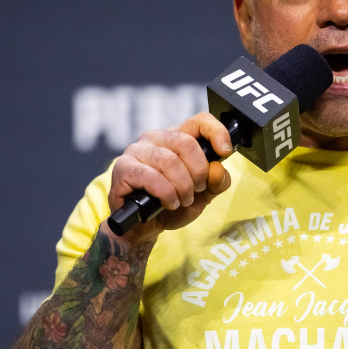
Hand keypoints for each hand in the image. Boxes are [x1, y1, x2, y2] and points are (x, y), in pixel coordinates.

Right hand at [105, 112, 233, 243]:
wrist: (144, 227)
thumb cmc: (171, 204)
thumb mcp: (203, 196)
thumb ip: (217, 182)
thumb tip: (217, 169)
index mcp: (176, 138)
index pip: (199, 121)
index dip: (216, 132)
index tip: (224, 152)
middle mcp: (155, 138)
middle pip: (186, 143)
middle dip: (198, 172)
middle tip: (196, 190)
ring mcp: (136, 151)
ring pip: (169, 161)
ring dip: (182, 186)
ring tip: (182, 200)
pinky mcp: (123, 168)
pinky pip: (151, 177)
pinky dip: (166, 194)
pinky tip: (168, 203)